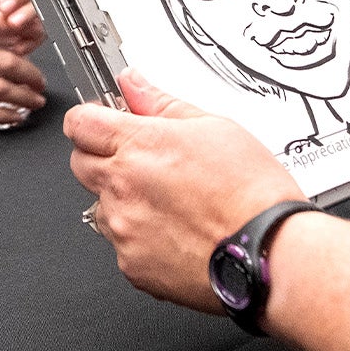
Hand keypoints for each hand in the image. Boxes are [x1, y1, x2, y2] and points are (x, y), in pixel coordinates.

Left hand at [0, 0, 46, 53]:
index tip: (5, 1)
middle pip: (41, 1)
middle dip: (27, 10)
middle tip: (7, 16)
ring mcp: (25, 16)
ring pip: (41, 23)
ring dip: (29, 29)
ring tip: (11, 33)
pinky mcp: (22, 37)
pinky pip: (32, 43)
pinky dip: (24, 46)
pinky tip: (12, 48)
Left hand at [65, 69, 305, 313]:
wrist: (270, 253)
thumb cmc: (252, 192)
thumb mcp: (213, 126)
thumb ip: (161, 103)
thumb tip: (133, 84)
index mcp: (138, 146)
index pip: (79, 123)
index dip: (91, 121)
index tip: (105, 124)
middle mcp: (122, 187)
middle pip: (81, 164)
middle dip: (103, 159)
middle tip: (144, 164)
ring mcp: (124, 229)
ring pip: (102, 208)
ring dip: (124, 202)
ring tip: (171, 204)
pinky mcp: (133, 266)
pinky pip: (122, 245)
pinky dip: (141, 239)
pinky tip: (177, 233)